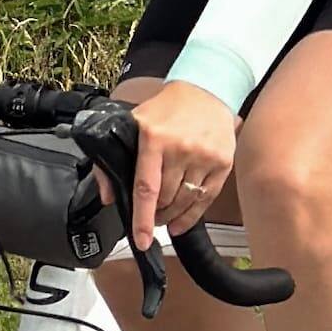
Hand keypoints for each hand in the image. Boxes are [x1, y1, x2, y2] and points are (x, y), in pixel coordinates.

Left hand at [117, 68, 236, 262]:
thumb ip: (113, 159)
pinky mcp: (222, 163)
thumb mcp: (133, 123)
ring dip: (172, 216)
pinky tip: (182, 222)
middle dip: (155, 215)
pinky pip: (206, 199)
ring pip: (185, 202)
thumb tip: (109, 196)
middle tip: (149, 219)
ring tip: (163, 218)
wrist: (205, 91)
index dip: (142, 218)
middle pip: (167, 199)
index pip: (147, 188)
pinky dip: (192, 215)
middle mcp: (181, 149)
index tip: (141, 239)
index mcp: (154, 139)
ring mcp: (204, 157)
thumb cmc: (166, 109)